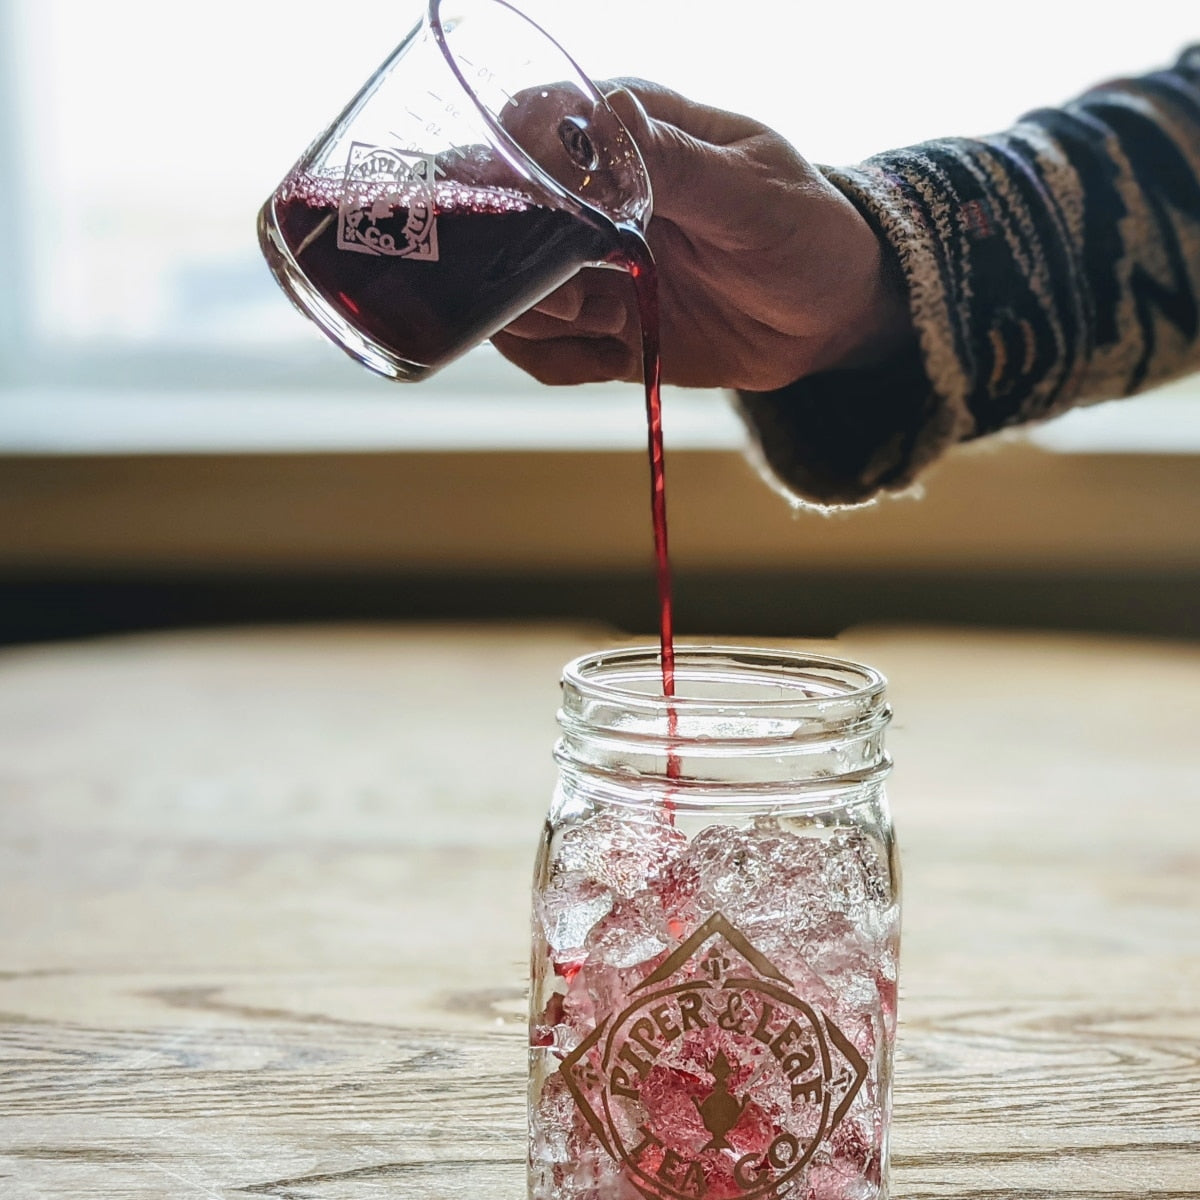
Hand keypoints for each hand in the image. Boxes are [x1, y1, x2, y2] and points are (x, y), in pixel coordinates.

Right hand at [492, 79, 911, 391]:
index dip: (510, 165)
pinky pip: (545, 351)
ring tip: (605, 323)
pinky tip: (608, 355)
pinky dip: (558, 361)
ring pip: (513, 291)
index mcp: (628, 136)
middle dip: (510, 261)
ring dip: (534, 317)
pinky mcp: (601, 329)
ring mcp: (592, 268)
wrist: (831, 316)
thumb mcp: (753, 192)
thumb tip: (608, 114)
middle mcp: (594, 202)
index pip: (532, 128)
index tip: (535, 210)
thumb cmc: (807, 230)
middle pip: (501, 218)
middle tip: (569, 293)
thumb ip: (678, 162)